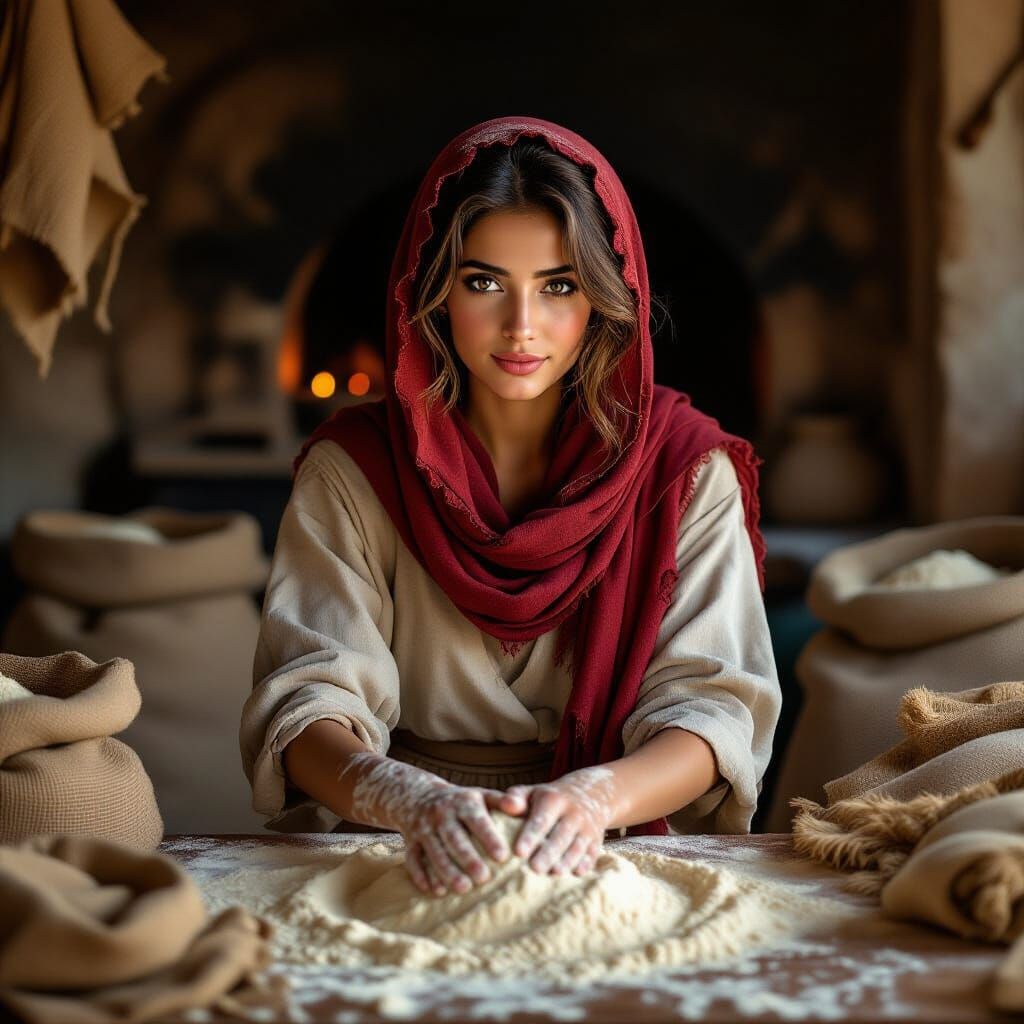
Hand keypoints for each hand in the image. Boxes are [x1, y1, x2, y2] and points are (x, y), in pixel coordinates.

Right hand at [340, 753, 512, 896]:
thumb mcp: (480, 795)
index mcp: (463, 802)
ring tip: (463, 889)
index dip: (489, 837)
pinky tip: (435, 891)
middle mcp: (442, 814)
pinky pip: (413, 859)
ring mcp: (423, 828)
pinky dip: (421, 876)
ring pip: (434, 851)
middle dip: (468, 858)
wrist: (418, 796)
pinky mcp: (410, 842)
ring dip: (447, 871)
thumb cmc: (461, 801)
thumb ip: (501, 801)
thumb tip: (522, 806)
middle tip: (484, 878)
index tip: (502, 856)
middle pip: (454, 838)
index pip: (477, 819)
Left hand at [500, 766, 617, 876]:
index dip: (530, 836)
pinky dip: (585, 863)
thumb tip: (505, 805)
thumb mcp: (534, 791)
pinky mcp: (596, 841)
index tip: (518, 852)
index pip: (541, 820)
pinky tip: (576, 873)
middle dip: (548, 853)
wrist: (591, 794)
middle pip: (560, 836)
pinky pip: (592, 853)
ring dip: (567, 860)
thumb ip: (516, 797)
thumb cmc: (550, 797)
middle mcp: (573, 813)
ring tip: (554, 873)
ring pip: (577, 846)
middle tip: (534, 869)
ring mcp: (587, 827)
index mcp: (554, 800)